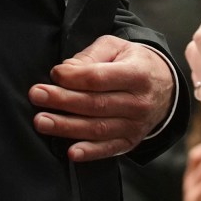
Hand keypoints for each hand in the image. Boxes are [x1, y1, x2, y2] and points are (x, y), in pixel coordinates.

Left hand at [30, 33, 176, 162]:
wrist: (164, 87)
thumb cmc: (132, 62)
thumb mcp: (116, 47)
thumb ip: (91, 55)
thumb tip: (66, 70)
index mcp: (137, 74)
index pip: (100, 78)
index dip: (74, 77)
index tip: (54, 73)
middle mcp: (139, 102)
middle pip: (95, 104)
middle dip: (62, 101)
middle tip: (37, 95)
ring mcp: (136, 125)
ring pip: (98, 128)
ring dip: (67, 127)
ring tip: (42, 121)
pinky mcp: (130, 142)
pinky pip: (108, 149)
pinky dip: (89, 152)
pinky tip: (71, 152)